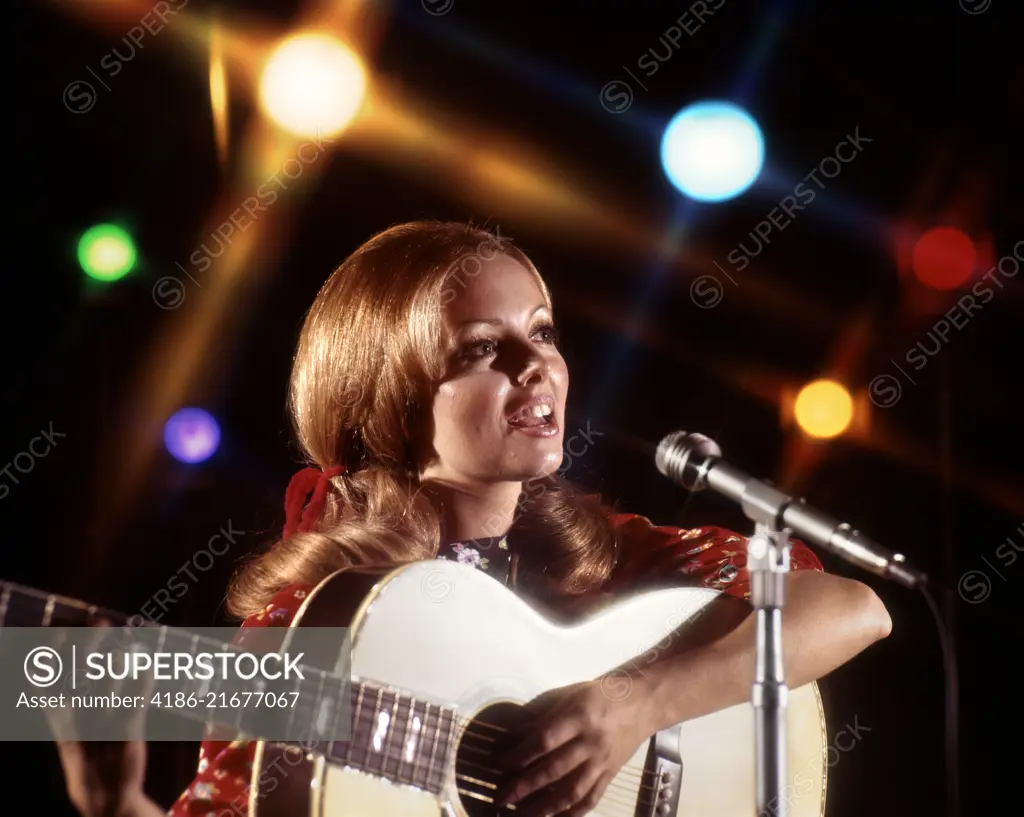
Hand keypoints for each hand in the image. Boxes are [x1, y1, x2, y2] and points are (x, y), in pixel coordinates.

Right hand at [44, 619, 152, 816]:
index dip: (52, 645)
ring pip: (111, 674)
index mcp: (57, 710)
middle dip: (89, 638)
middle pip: (79, 665)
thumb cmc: (87, 748)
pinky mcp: (127, 727)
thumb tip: (75, 655)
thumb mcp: (66, 725)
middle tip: (101, 621)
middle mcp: (76, 711)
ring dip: (121, 653)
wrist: (102, 792)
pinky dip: (145, 674)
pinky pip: (138, 692)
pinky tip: (148, 663)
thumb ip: (63, 695)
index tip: (62, 623)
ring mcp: (101, 718)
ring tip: (130, 643)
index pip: (46, 671)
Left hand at [496, 677, 653, 815]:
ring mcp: (602, 761)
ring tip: (523, 815)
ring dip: (545, 807)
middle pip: (554, 769)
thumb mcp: (571, 694)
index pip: (545, 740)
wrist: (642, 703)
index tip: (501, 766)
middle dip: (526, 786)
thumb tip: (516, 734)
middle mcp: (591, 742)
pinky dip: (574, 813)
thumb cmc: (601, 694)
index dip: (521, 756)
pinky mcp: (611, 774)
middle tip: (503, 797)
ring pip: (572, 791)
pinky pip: (592, 798)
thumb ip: (544, 715)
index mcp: (579, 716)